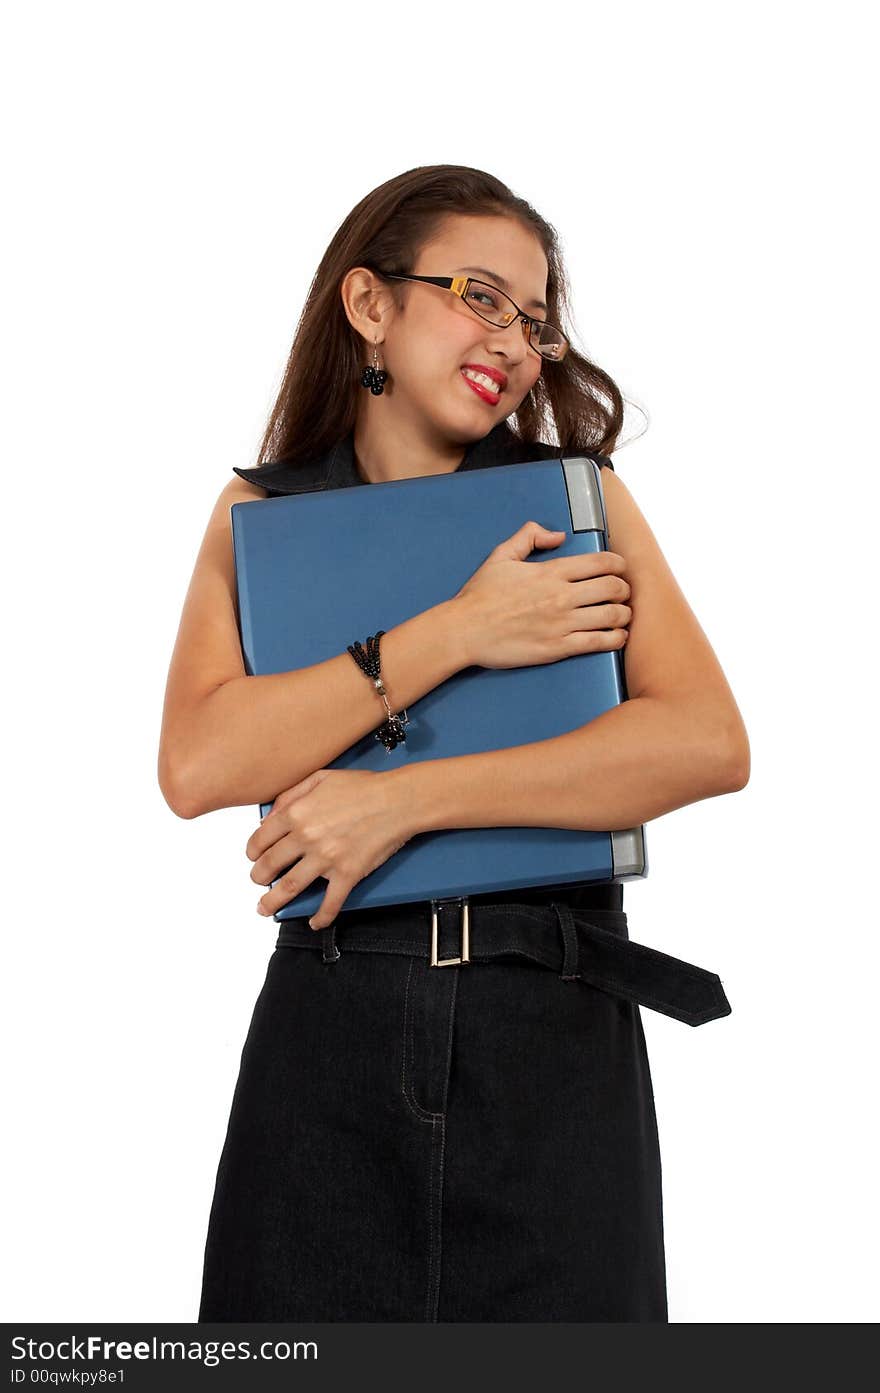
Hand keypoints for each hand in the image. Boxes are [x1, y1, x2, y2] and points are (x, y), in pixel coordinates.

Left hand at [246, 768, 412, 927]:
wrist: (398, 800)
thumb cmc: (364, 786)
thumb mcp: (320, 777)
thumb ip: (290, 794)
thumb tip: (268, 817)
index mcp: (297, 813)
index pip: (260, 839)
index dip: (252, 852)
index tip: (253, 858)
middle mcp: (307, 837)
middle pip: (269, 865)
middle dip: (258, 878)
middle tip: (258, 882)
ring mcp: (326, 858)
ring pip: (289, 887)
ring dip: (272, 902)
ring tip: (265, 909)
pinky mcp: (348, 873)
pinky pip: (330, 902)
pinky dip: (321, 916)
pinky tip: (315, 922)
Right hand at [450, 521, 631, 669]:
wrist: (464, 630)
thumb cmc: (480, 596)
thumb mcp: (501, 555)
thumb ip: (529, 536)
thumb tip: (557, 535)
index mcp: (550, 572)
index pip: (602, 563)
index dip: (619, 564)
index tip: (620, 569)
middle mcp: (561, 596)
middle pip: (614, 588)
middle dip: (624, 589)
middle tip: (623, 593)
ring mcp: (561, 623)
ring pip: (612, 616)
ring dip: (624, 614)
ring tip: (622, 615)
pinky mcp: (558, 648)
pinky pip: (599, 642)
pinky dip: (615, 639)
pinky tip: (617, 636)